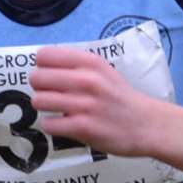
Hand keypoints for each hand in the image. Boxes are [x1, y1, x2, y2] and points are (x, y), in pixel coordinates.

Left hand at [29, 46, 156, 157]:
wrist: (146, 124)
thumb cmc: (119, 97)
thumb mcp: (103, 71)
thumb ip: (77, 66)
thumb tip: (42, 66)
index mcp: (90, 62)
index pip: (45, 55)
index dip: (42, 67)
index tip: (50, 76)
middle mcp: (87, 80)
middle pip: (37, 78)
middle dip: (39, 88)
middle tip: (50, 94)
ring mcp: (85, 105)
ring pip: (39, 101)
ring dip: (43, 107)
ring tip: (56, 109)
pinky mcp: (83, 127)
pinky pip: (48, 124)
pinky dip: (51, 126)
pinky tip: (62, 124)